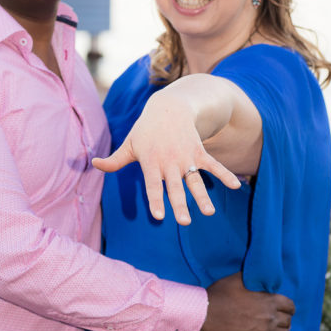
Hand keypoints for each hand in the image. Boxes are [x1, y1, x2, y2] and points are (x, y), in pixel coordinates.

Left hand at [92, 94, 240, 225]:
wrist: (168, 107)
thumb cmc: (145, 130)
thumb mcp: (129, 144)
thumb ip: (114, 160)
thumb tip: (93, 164)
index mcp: (151, 163)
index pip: (152, 186)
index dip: (156, 200)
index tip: (159, 217)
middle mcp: (169, 162)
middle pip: (175, 188)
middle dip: (180, 205)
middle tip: (185, 222)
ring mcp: (186, 158)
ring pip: (195, 181)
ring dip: (203, 196)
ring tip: (209, 212)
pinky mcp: (199, 152)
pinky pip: (214, 165)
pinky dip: (225, 174)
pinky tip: (236, 186)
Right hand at [199, 274, 294, 330]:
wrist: (204, 316)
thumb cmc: (219, 296)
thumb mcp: (236, 279)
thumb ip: (250, 277)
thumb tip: (256, 273)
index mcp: (268, 301)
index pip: (289, 305)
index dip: (289, 308)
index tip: (288, 310)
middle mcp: (269, 318)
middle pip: (287, 321)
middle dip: (286, 321)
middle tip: (283, 322)